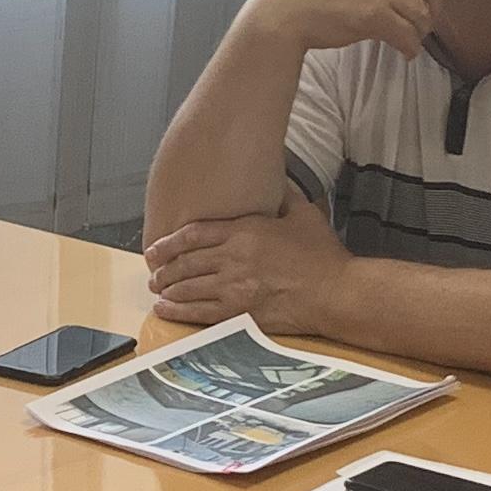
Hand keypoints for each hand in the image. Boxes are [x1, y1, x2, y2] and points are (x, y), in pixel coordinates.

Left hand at [144, 206, 354, 334]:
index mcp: (245, 232)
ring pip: (188, 288)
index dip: (169, 242)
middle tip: (154, 274)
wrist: (337, 293)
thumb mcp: (303, 213)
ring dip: (168, 290)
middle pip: (185, 263)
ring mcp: (234, 288)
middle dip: (164, 269)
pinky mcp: (240, 314)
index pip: (194, 234)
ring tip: (158, 291)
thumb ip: (282, 193)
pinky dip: (178, 311)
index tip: (155, 248)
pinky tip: (166, 310)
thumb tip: (274, 176)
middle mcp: (234, 259)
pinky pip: (199, 313)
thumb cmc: (323, 255)